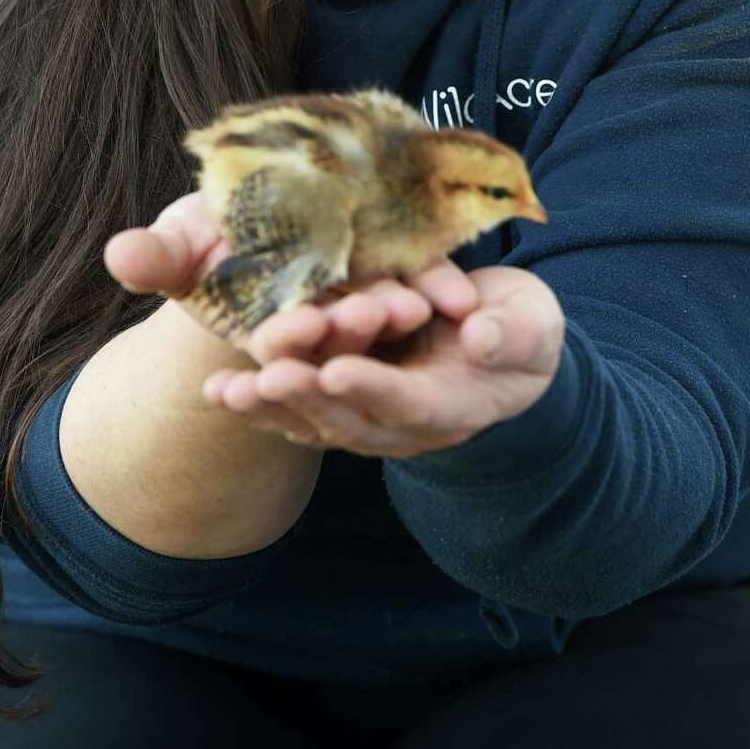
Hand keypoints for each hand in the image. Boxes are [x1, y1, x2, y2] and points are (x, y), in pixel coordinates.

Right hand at [102, 189, 479, 365]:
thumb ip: (158, 255)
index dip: (286, 337)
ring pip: (384, 321)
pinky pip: (421, 287)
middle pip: (336, 336)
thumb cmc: (208, 231)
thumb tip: (119, 255)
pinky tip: (459, 297)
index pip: (274, 342)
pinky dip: (439, 290)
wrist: (261, 206)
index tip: (302, 321)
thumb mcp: (182, 238)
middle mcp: (313, 330)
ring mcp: (359, 309)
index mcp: (259, 330)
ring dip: (400, 315)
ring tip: (421, 304)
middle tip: (377, 310)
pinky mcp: (396, 280)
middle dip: (353, 329)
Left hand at [200, 264, 566, 459]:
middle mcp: (403, 422)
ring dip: (269, 407)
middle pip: (349, 417)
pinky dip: (258, 402)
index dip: (375, 388)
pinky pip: (296, 407)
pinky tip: (218, 391)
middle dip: (306, 398)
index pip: (409, 401)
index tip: (338, 371)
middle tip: (267, 379)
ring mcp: (369, 416)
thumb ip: (511, 334)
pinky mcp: (343, 398)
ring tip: (225, 391)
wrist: (503, 348)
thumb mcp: (532, 326)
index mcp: (452, 405)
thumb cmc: (520, 331)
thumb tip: (482, 335)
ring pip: (313, 419)